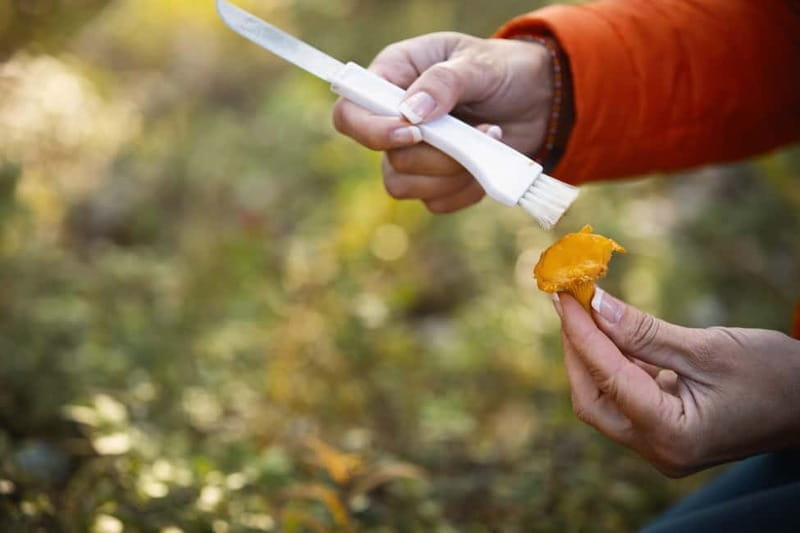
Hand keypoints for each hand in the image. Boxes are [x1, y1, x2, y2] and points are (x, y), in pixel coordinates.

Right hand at [332, 32, 553, 212]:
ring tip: (491, 140)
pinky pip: (437, 203)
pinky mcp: (437, 181)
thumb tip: (411, 112)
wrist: (540, 98)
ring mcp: (414, 155)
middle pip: (387, 160)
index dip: (372, 132)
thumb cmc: (503, 69)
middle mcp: (394, 121)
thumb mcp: (478, 62)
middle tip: (482, 129)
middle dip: (438, 156)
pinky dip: (466, 190)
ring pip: (405, 187)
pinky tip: (488, 162)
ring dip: (453, 174)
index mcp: (391, 79)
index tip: (415, 133)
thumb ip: (445, 82)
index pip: (350, 114)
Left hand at [554, 289, 799, 476]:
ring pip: (603, 399)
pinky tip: (612, 334)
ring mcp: (659, 446)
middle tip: (568, 303)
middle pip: (593, 399)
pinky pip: (623, 398)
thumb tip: (594, 305)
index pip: (609, 380)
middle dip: (577, 349)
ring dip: (592, 354)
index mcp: (673, 436)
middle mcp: (659, 451)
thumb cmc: (775, 376)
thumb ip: (644, 332)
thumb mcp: (707, 349)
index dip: (581, 334)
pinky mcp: (662, 433)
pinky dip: (614, 365)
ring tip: (584, 311)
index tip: (563, 296)